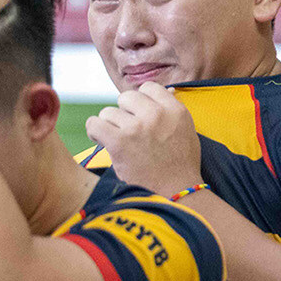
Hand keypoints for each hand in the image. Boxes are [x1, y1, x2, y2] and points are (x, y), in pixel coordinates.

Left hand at [86, 83, 202, 196]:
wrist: (177, 192)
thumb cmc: (180, 164)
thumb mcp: (186, 130)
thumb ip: (171, 111)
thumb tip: (162, 91)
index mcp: (176, 110)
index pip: (149, 88)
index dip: (141, 101)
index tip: (140, 116)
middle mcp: (157, 114)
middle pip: (126, 97)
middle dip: (124, 112)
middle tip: (129, 130)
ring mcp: (138, 127)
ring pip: (108, 112)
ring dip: (110, 125)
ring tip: (118, 140)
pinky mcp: (120, 142)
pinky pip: (95, 124)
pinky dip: (95, 132)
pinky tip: (103, 140)